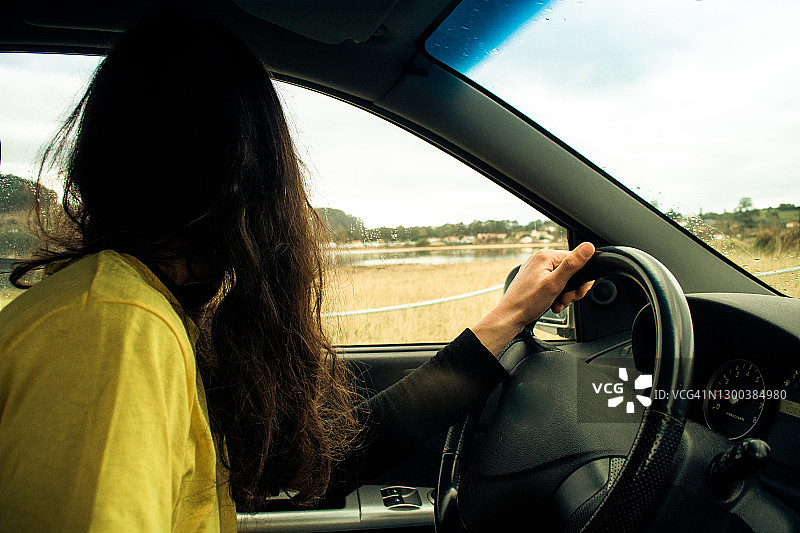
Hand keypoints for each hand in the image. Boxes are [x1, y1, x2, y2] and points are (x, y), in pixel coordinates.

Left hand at [471, 242, 594, 355]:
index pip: (576, 259)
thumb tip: (588, 246)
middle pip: (570, 270)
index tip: (578, 292)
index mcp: (545, 256)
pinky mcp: (534, 280)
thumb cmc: (527, 302)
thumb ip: (572, 264)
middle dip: (572, 288)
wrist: (509, 317)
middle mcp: (540, 260)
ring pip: (562, 280)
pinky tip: (552, 304)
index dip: (582, 278)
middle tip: (566, 299)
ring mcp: (536, 270)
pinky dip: (556, 295)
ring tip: (558, 303)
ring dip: (564, 294)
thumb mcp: (555, 284)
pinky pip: (553, 285)